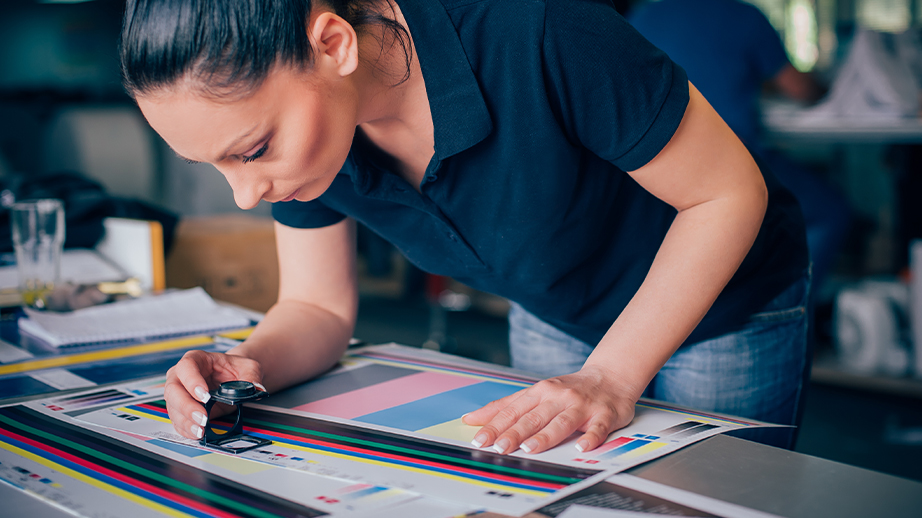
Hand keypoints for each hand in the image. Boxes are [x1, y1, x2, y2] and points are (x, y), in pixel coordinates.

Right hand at [163, 350, 263, 439]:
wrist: (232, 377)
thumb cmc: (235, 368)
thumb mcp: (248, 366)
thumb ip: (252, 375)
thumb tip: (255, 388)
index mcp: (196, 359)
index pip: (186, 367)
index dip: (192, 381)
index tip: (204, 395)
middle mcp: (181, 376)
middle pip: (173, 389)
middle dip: (187, 406)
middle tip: (202, 417)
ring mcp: (179, 393)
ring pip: (173, 407)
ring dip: (185, 421)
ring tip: (200, 430)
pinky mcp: (181, 409)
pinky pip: (178, 420)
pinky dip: (186, 429)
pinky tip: (197, 433)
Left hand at [461, 364, 635, 453]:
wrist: (610, 376)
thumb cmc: (568, 389)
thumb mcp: (535, 393)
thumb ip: (505, 407)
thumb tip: (472, 419)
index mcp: (540, 392)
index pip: (513, 410)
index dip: (496, 425)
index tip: (480, 439)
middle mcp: (558, 397)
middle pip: (533, 417)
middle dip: (515, 432)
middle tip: (499, 447)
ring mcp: (581, 405)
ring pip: (561, 421)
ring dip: (546, 435)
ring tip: (530, 448)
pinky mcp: (604, 414)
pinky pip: (597, 427)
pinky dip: (591, 437)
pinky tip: (582, 447)